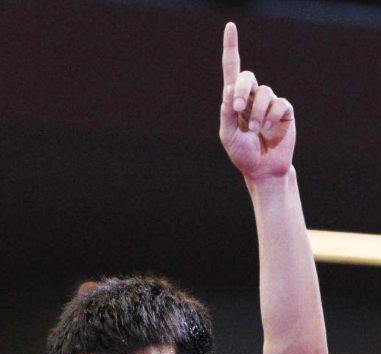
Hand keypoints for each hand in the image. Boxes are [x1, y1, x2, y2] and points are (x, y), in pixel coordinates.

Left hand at [219, 22, 294, 180]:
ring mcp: (269, 103)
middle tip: (237, 108)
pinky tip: (268, 129)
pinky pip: (278, 104)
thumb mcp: (228, 136)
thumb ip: (226, 114)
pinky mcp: (284, 110)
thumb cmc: (242, 154)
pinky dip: (271, 117)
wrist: (262, 169)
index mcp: (235, 102)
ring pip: (264, 93)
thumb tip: (229, 89)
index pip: (232, 71)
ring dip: (256, 113)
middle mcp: (252, 98)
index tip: (230, 26)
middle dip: (242, 89)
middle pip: (248, 76)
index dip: (231, 48)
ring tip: (255, 130)